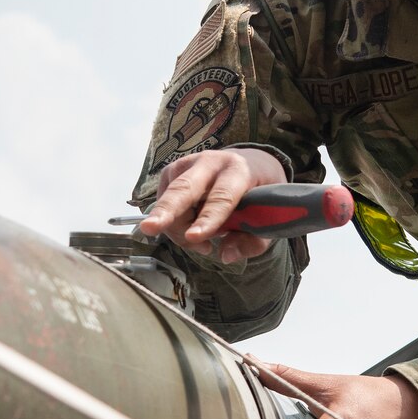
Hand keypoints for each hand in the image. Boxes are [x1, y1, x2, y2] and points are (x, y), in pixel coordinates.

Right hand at [138, 148, 287, 263]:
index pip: (222, 197)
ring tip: (201, 244)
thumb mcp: (268, 219)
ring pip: (171, 199)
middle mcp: (211, 162)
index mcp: (240, 171)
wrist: (252, 163)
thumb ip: (251, 241)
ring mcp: (189, 163)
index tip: (195, 238)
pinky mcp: (173, 170)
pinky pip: (164, 201)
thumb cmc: (260, 195)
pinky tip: (192, 229)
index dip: (208, 219)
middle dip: (167, 210)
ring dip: (178, 228)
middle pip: (184, 188)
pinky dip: (174, 223)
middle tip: (149, 228)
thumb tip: (225, 256)